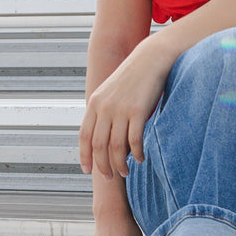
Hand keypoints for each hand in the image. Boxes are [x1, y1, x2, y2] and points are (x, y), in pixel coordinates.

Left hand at [79, 36, 172, 180]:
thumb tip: (105, 138)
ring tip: (124, 172)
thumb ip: (104, 112)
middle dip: (102, 165)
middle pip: (98, 145)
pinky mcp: (138, 111)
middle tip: (109, 177)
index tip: (87, 170)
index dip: (85, 155)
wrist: (151, 59)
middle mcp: (104, 107)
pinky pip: (134, 140)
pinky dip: (135, 153)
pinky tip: (139, 159)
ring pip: (115, 146)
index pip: (84, 136)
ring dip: (119, 164)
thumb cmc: (133, 78)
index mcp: (95, 103)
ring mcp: (121, 109)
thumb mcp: (111, 92)